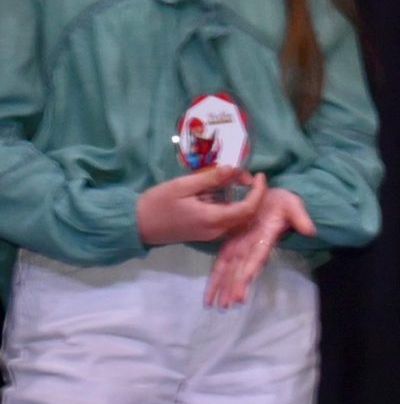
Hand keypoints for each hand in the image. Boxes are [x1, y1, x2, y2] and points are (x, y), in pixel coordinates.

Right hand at [136, 166, 267, 246]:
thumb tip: (234, 169)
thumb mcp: (183, 186)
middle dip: (252, 193)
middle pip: (246, 214)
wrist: (136, 225)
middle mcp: (216, 231)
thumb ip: (211, 179)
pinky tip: (221, 190)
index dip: (259, 192)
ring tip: (234, 179)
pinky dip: (231, 204)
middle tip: (243, 175)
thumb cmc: (157, 204)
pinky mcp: (205, 232)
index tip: (259, 175)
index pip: (248, 208)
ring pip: (237, 218)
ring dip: (242, 199)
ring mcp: (211, 234)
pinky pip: (226, 220)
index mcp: (213, 220)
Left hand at [206, 187, 314, 309]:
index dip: (250, 270)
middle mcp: (252, 247)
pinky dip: (215, 277)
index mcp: (266, 238)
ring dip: (222, 287)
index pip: (257, 257)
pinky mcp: (230, 243)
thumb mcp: (293, 205)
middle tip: (228, 305)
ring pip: (228, 269)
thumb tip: (310, 231)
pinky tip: (209, 294)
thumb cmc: (283, 202)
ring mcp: (240, 246)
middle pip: (241, 269)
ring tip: (213, 305)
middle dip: (235, 286)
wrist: (270, 195)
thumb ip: (300, 217)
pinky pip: (221, 262)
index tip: (244, 283)